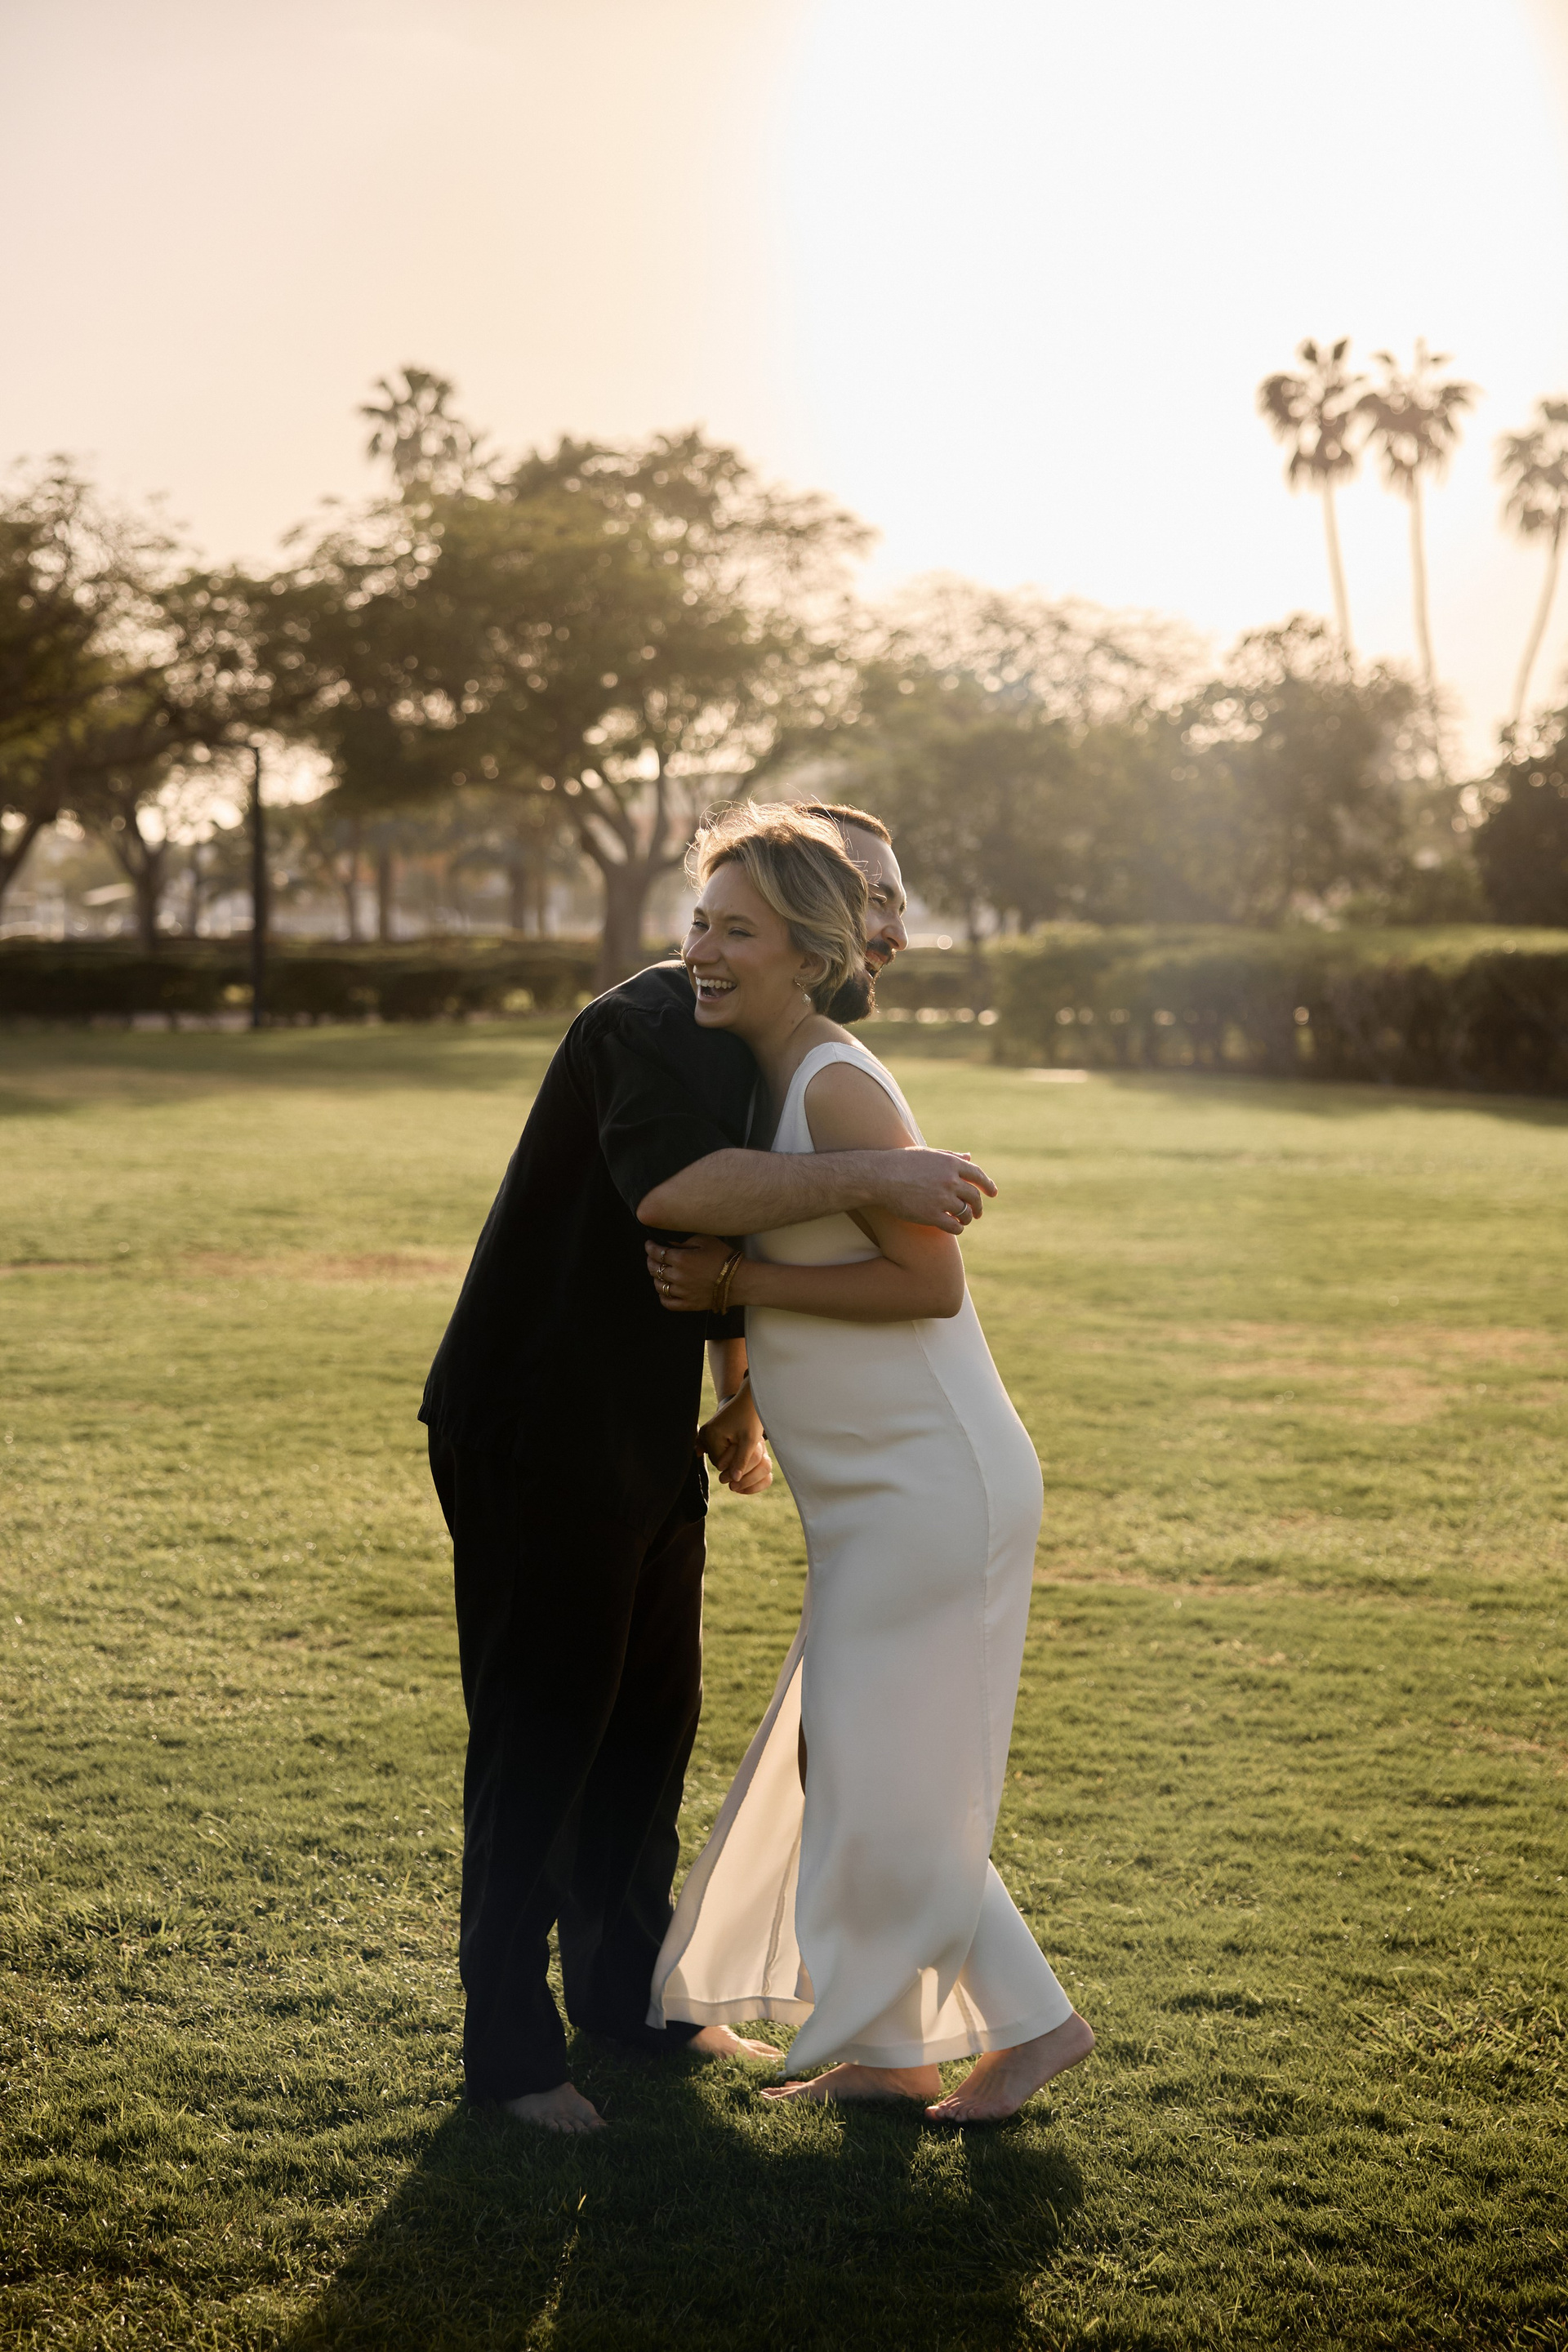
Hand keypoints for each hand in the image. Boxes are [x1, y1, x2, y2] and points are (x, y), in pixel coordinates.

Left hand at [647, 1233, 733, 1311]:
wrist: (740, 1280)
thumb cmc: (724, 1257)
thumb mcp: (704, 1240)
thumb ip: (684, 1241)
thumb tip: (669, 1243)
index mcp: (681, 1259)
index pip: (656, 1252)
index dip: (650, 1247)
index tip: (649, 1244)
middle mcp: (677, 1277)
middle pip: (654, 1269)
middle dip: (651, 1260)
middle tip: (653, 1256)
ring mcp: (682, 1293)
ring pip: (658, 1285)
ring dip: (656, 1277)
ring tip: (660, 1272)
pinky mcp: (688, 1305)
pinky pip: (667, 1303)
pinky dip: (662, 1296)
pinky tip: (665, 1290)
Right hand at [699, 1386, 771, 1495]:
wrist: (751, 1398)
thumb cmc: (752, 1418)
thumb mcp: (750, 1441)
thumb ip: (741, 1461)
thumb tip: (735, 1480)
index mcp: (711, 1436)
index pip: (721, 1465)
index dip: (736, 1461)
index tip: (746, 1448)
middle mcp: (704, 1433)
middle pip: (718, 1460)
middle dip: (732, 1456)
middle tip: (744, 1442)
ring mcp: (705, 1431)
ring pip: (718, 1455)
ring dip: (730, 1452)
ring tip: (741, 1438)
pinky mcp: (710, 1429)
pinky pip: (715, 1447)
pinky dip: (723, 1448)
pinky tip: (730, 1442)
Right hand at [868, 1148, 996, 1233]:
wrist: (880, 1176)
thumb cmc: (902, 1162)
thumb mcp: (929, 1154)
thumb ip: (951, 1156)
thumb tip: (969, 1157)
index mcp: (951, 1163)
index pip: (978, 1175)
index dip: (988, 1185)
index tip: (993, 1193)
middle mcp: (950, 1181)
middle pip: (974, 1196)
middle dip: (979, 1206)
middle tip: (978, 1212)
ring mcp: (942, 1198)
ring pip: (966, 1213)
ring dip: (968, 1218)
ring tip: (964, 1220)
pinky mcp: (932, 1215)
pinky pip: (955, 1226)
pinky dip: (958, 1228)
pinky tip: (955, 1228)